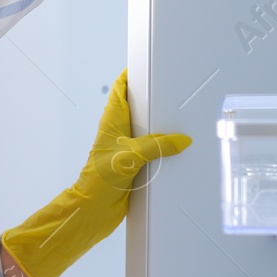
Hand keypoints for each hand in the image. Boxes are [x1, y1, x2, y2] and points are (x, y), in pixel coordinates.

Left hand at [0, 69, 191, 276]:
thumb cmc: (100, 180)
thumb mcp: (130, 157)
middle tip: (175, 89)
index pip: (120, 90)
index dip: (131, 76)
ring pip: (147, 129)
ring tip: (184, 115)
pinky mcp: (135, 165)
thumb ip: (157, 146)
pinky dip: (164, 146)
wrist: (92, 211)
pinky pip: (152, 150)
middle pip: (137, 107)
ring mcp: (127, 148)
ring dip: (161, 124)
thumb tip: (182, 139)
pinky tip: (180, 148)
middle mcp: (119, 132)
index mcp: (112, 121)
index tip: (148, 64)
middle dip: (153, 98)